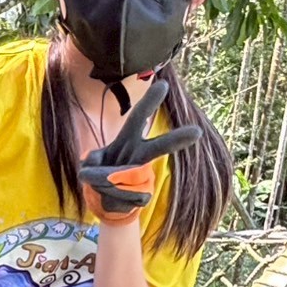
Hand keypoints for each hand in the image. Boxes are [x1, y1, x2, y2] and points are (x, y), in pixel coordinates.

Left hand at [79, 80, 199, 223]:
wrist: (105, 201)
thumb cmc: (99, 173)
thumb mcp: (89, 163)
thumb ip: (92, 164)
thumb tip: (102, 174)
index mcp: (128, 139)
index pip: (139, 118)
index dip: (149, 102)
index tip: (164, 85)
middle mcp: (140, 156)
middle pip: (159, 147)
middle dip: (176, 139)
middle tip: (197, 132)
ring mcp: (143, 177)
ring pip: (127, 178)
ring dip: (104, 181)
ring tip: (102, 183)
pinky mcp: (144, 197)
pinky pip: (121, 196)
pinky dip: (108, 198)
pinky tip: (112, 198)